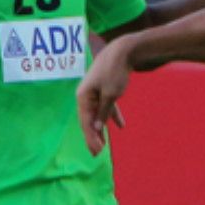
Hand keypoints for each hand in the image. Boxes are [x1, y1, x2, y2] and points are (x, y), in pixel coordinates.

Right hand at [77, 39, 134, 154]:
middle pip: (89, 120)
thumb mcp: (110, 95)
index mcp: (83, 97)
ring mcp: (95, 92)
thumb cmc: (114, 72)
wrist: (121, 51)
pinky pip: (107, 106)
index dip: (91, 137)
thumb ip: (103, 112)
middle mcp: (86, 96)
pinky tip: (121, 126)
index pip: (85, 121)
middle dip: (93, 137)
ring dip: (101, 129)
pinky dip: (113, 115)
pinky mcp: (104, 90)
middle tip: (97, 153)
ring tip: (103, 144)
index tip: (97, 151)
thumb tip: (97, 127)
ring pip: (97, 114)